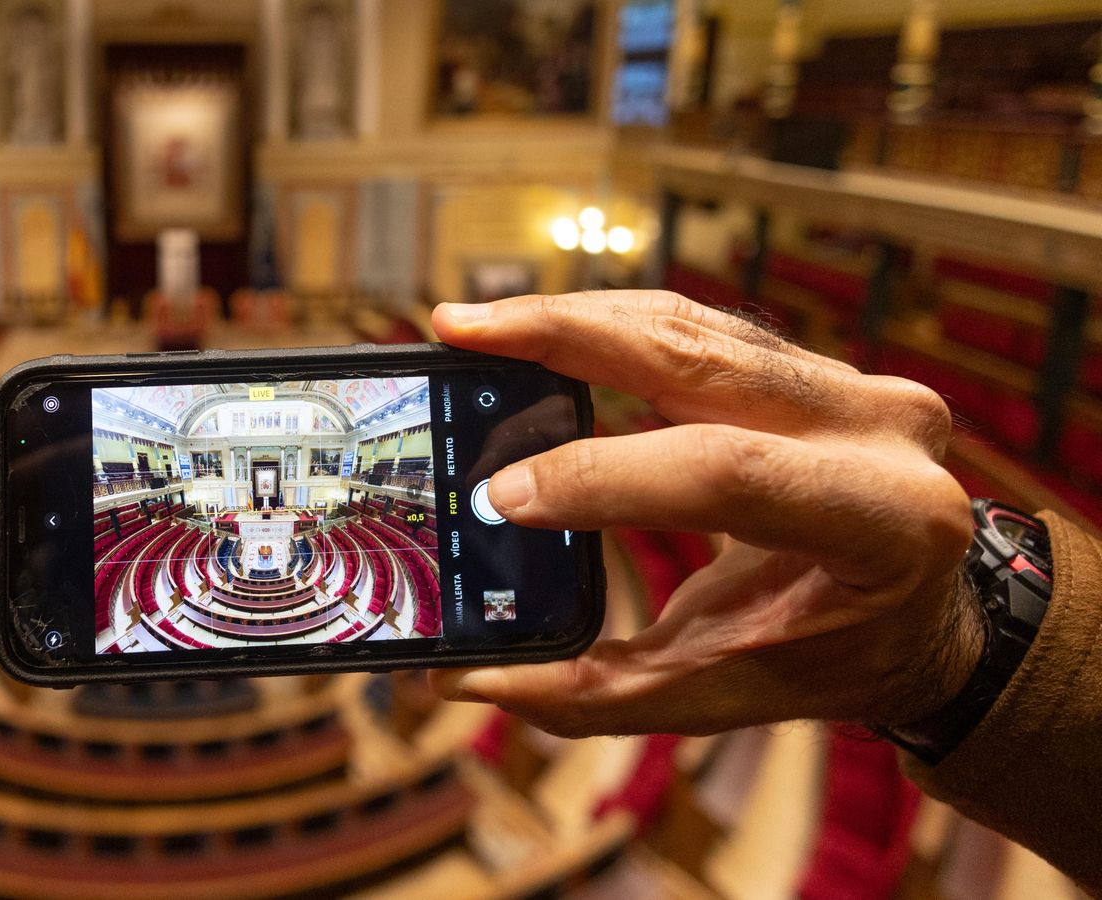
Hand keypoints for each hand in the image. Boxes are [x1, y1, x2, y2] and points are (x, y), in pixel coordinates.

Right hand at [428, 292, 982, 735]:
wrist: (927, 619)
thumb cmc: (834, 658)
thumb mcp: (723, 688)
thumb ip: (597, 690)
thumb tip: (470, 681)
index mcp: (884, 520)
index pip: (726, 472)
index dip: (604, 476)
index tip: (504, 495)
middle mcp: (880, 430)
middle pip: (701, 355)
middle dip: (567, 336)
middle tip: (464, 330)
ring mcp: (853, 384)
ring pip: (693, 323)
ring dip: (578, 318)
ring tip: (482, 326)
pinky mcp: (813, 366)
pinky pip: (701, 327)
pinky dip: (613, 326)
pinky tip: (545, 329)